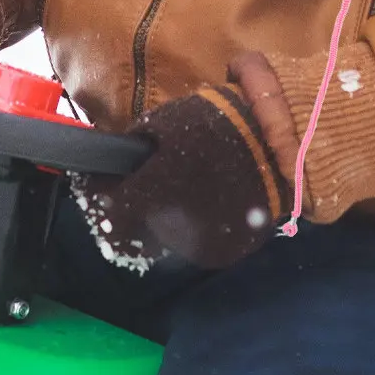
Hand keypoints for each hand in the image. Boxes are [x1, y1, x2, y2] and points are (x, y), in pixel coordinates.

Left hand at [71, 81, 291, 272]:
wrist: (280, 145)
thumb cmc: (219, 123)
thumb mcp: (169, 120)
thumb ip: (135, 145)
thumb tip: (114, 159)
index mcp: (156, 192)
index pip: (108, 216)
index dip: (96, 199)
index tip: (94, 185)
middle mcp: (173, 228)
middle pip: (133, 233)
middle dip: (128, 211)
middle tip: (134, 186)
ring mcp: (200, 246)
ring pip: (162, 242)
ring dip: (159, 221)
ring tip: (175, 191)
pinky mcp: (223, 254)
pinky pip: (193, 245)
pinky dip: (190, 228)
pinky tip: (201, 203)